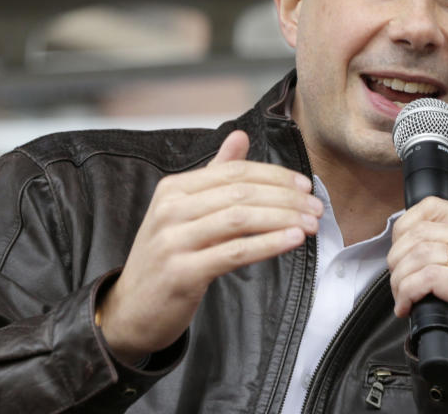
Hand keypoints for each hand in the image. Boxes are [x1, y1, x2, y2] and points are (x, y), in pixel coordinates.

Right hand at [97, 130, 322, 363]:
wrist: (131, 310)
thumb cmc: (166, 258)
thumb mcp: (184, 211)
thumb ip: (215, 173)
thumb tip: (240, 136)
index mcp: (174, 189)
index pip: (234, 172)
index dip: (274, 176)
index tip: (304, 185)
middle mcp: (170, 209)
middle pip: (240, 192)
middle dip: (285, 197)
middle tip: (316, 206)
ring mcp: (173, 240)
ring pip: (240, 219)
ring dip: (283, 219)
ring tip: (310, 224)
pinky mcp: (182, 272)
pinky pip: (234, 252)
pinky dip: (268, 244)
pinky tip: (292, 241)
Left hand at [387, 197, 447, 358]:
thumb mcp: (446, 260)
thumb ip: (431, 238)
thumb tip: (399, 234)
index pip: (430, 207)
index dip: (403, 231)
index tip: (400, 256)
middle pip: (420, 233)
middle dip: (397, 261)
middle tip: (399, 285)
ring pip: (420, 254)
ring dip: (400, 280)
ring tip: (403, 297)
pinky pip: (427, 277)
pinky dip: (408, 292)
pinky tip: (408, 306)